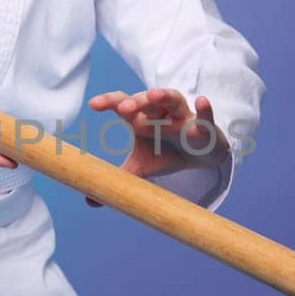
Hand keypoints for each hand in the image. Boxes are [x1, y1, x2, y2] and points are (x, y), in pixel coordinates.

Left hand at [83, 87, 228, 205]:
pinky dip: (204, 110)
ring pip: (173, 100)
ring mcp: (182, 116)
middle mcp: (160, 113)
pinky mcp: (203, 126)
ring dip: (164, 96)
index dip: (108, 102)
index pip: (122, 104)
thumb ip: (119, 179)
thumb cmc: (166, 154)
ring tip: (155, 95)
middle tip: (123, 108)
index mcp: (141, 119)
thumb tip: (90, 200)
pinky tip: (201, 101)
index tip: (93, 105)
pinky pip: (205, 116)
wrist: (199, 157)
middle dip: (135, 102)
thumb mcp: (141, 168)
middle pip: (146, 101)